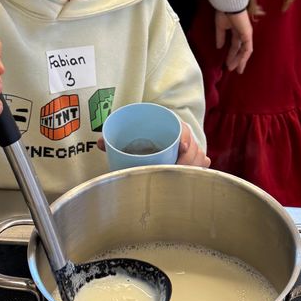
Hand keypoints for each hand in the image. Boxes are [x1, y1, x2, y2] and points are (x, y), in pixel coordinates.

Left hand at [95, 122, 209, 166]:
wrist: (156, 136)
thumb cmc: (145, 135)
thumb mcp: (132, 135)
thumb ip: (115, 139)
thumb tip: (99, 143)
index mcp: (172, 125)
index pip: (184, 130)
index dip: (185, 138)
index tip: (181, 148)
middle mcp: (184, 136)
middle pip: (193, 147)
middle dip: (187, 160)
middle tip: (175, 170)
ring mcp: (191, 148)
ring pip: (199, 157)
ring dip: (192, 167)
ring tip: (180, 176)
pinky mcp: (194, 159)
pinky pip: (202, 164)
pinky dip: (200, 170)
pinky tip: (194, 176)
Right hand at [214, 9, 252, 73]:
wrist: (228, 4)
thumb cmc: (224, 11)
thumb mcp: (220, 26)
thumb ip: (220, 37)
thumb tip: (219, 47)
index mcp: (236, 30)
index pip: (235, 45)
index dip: (231, 55)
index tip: (227, 64)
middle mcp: (243, 33)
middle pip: (241, 50)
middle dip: (237, 60)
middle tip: (233, 70)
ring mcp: (246, 34)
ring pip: (245, 51)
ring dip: (240, 61)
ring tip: (235, 69)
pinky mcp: (248, 35)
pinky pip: (247, 49)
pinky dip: (243, 57)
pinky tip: (238, 63)